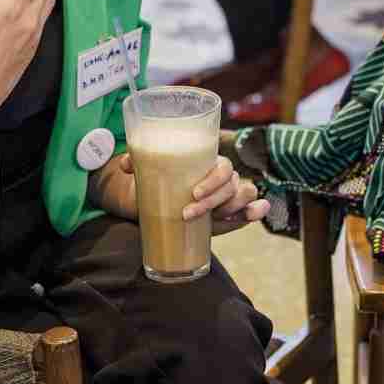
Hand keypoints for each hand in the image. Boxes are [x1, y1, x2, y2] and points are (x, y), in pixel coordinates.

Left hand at [107, 153, 269, 234]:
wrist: (163, 205)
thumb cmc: (159, 184)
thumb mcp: (148, 175)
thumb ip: (137, 163)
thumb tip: (127, 163)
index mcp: (209, 163)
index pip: (222, 166)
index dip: (213, 180)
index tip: (193, 194)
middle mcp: (224, 178)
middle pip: (231, 184)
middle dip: (213, 201)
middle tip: (187, 213)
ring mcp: (231, 196)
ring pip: (245, 194)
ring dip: (233, 208)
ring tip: (212, 220)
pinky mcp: (234, 214)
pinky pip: (253, 209)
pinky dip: (256, 211)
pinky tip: (254, 214)